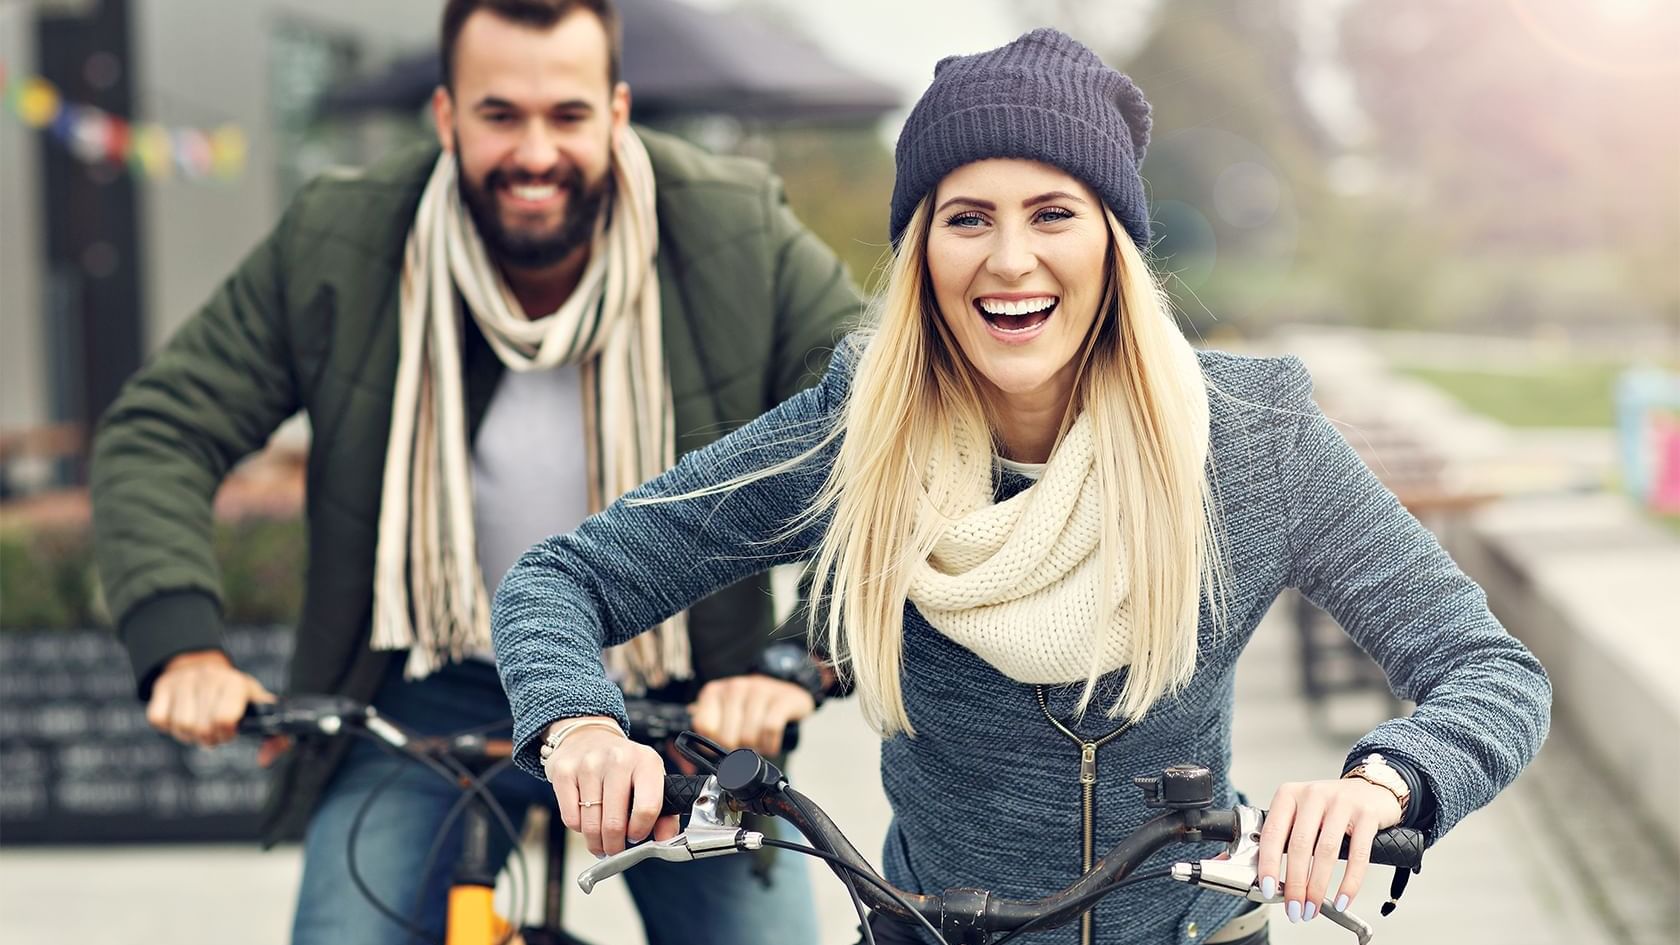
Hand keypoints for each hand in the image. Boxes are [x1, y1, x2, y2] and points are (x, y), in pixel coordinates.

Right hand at [145, 650, 273, 747]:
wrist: (202, 665)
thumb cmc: (234, 695)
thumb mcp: (258, 707)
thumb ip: (273, 736)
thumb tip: (264, 761)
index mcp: (234, 683)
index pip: (224, 720)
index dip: (225, 734)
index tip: (229, 732)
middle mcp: (208, 678)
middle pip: (200, 728)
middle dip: (208, 738)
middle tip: (213, 732)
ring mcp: (182, 680)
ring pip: (179, 726)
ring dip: (188, 735)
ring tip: (198, 726)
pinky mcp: (161, 686)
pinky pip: (158, 719)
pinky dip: (168, 726)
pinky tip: (180, 717)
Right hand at [543, 720, 679, 855]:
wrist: (588, 736)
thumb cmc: (623, 764)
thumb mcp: (650, 779)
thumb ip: (664, 812)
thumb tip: (665, 839)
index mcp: (646, 762)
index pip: (648, 808)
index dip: (640, 831)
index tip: (635, 836)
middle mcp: (618, 759)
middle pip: (614, 823)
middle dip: (615, 846)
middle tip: (615, 849)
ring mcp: (589, 764)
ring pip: (590, 825)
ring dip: (596, 842)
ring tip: (600, 840)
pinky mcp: (564, 772)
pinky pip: (571, 819)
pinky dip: (579, 828)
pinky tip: (586, 819)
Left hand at [688, 674, 814, 757]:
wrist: (786, 690)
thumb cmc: (750, 707)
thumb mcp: (725, 713)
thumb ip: (707, 731)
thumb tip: (691, 762)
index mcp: (714, 692)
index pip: (704, 728)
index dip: (714, 744)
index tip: (724, 745)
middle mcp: (734, 687)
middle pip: (727, 737)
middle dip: (737, 750)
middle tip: (745, 748)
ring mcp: (759, 690)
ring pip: (749, 736)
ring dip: (756, 749)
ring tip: (759, 745)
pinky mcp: (781, 698)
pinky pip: (770, 729)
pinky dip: (771, 744)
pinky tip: (771, 745)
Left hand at [1257, 778, 1402, 922]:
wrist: (1370, 788)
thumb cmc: (1328, 807)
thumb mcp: (1300, 813)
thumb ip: (1281, 838)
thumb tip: (1258, 873)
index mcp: (1289, 795)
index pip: (1272, 833)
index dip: (1269, 864)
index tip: (1268, 889)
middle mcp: (1313, 795)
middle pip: (1299, 846)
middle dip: (1295, 884)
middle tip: (1294, 909)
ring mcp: (1341, 803)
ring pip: (1326, 852)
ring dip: (1318, 888)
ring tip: (1313, 908)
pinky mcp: (1367, 815)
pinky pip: (1358, 855)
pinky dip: (1349, 883)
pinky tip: (1343, 899)